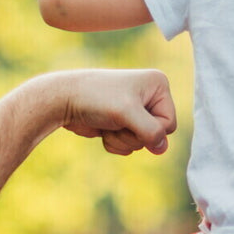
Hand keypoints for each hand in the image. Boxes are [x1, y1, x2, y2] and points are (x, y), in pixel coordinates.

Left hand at [59, 69, 176, 155]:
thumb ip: (151, 131)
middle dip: (134, 135)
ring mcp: (135, 111)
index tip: (130, 118)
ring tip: (108, 124)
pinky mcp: (121, 123)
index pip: (169, 123)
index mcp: (158, 85)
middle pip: (156, 135)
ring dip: (122, 139)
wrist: (64, 100)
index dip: (150, 129)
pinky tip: (103, 130)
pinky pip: (128, 145)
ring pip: (141, 143)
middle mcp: (149, 96)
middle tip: (116, 121)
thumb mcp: (127, 113)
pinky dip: (115, 143)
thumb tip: (162, 148)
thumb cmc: (96, 98)